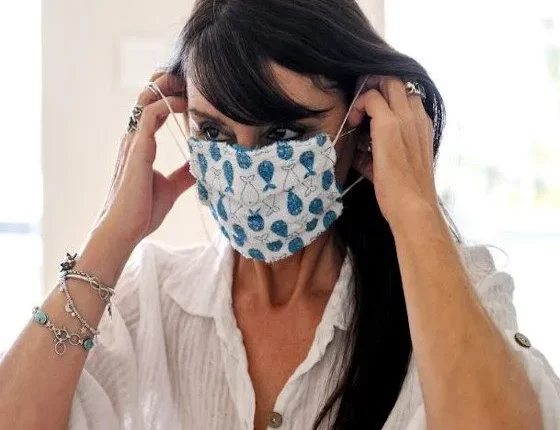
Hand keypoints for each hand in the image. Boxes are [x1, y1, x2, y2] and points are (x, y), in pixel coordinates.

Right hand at [92, 70, 194, 246]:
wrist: (126, 229)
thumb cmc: (143, 211)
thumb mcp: (171, 188)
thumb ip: (183, 175)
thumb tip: (200, 167)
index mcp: (141, 146)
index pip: (154, 111)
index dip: (171, 98)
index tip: (192, 93)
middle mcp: (135, 139)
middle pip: (147, 98)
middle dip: (168, 84)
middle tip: (190, 79)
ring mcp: (134, 142)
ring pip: (146, 100)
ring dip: (168, 87)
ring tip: (189, 83)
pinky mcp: (137, 149)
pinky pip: (150, 115)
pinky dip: (168, 104)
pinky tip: (186, 104)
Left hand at [348, 76, 438, 228]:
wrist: (413, 207)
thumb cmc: (403, 191)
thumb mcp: (394, 163)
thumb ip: (378, 149)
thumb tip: (358, 148)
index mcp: (422, 124)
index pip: (405, 92)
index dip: (385, 94)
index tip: (368, 108)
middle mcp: (416, 117)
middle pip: (396, 80)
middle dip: (374, 84)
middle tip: (359, 102)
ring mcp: (404, 119)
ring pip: (386, 82)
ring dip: (367, 92)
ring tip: (357, 114)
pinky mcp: (389, 125)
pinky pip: (371, 97)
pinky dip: (359, 104)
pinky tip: (353, 122)